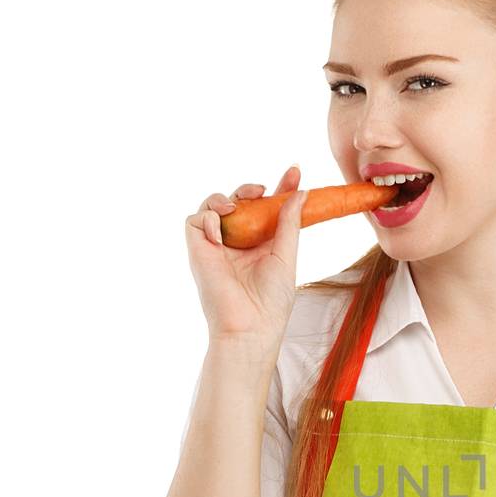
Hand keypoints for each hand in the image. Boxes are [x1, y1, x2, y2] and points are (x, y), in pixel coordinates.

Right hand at [184, 165, 305, 349]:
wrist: (251, 325)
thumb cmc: (272, 300)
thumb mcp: (287, 256)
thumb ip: (290, 223)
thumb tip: (300, 192)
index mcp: (262, 243)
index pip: (268, 208)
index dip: (280, 187)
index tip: (294, 171)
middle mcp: (238, 242)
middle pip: (240, 202)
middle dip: (250, 189)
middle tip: (263, 189)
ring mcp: (217, 245)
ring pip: (213, 206)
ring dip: (225, 198)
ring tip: (238, 206)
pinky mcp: (198, 250)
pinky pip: (195, 221)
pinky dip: (208, 218)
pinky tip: (222, 231)